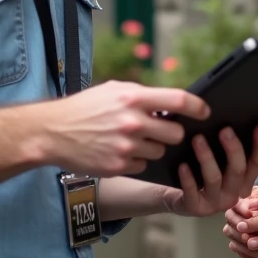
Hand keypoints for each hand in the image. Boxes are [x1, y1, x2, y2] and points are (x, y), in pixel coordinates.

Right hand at [38, 81, 208, 176]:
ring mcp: (126, 147)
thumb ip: (143, 96)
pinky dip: (136, 161)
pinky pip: (143, 166)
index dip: (198, 107)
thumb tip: (172, 105)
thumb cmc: (86, 107)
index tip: (205, 112)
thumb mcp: (114, 90)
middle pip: (176, 134)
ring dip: (152, 148)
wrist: (52, 131)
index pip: (179, 101)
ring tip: (132, 140)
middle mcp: (133, 122)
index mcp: (134, 98)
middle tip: (160, 130)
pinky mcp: (118, 167)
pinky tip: (119, 151)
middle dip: (171, 133)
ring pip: (160, 153)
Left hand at [164, 123, 257, 218]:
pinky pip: (193, 192)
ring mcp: (216, 202)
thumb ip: (228, 145)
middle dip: (233, 149)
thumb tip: (231, 117)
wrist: (177, 195)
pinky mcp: (197, 207)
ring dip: (207, 158)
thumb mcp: (218, 159)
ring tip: (197, 139)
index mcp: (244, 179)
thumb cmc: (201, 171)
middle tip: (225, 130)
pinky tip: (182, 165)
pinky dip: (188, 178)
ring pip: (215, 178)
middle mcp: (234, 192)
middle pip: (238, 170)